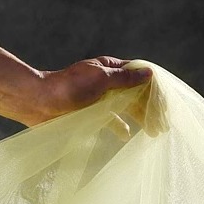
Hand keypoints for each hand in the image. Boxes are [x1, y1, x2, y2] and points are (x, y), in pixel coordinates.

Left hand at [23, 57, 153, 124]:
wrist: (37, 102)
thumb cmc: (68, 86)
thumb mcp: (100, 79)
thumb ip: (124, 79)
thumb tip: (149, 73)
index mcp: (109, 68)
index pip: (138, 76)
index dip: (154, 90)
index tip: (166, 105)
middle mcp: (105, 82)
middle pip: (134, 94)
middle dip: (150, 108)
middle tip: (163, 126)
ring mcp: (98, 98)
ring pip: (124, 107)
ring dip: (139, 118)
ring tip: (152, 132)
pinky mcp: (88, 113)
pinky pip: (109, 120)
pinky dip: (118, 126)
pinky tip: (126, 135)